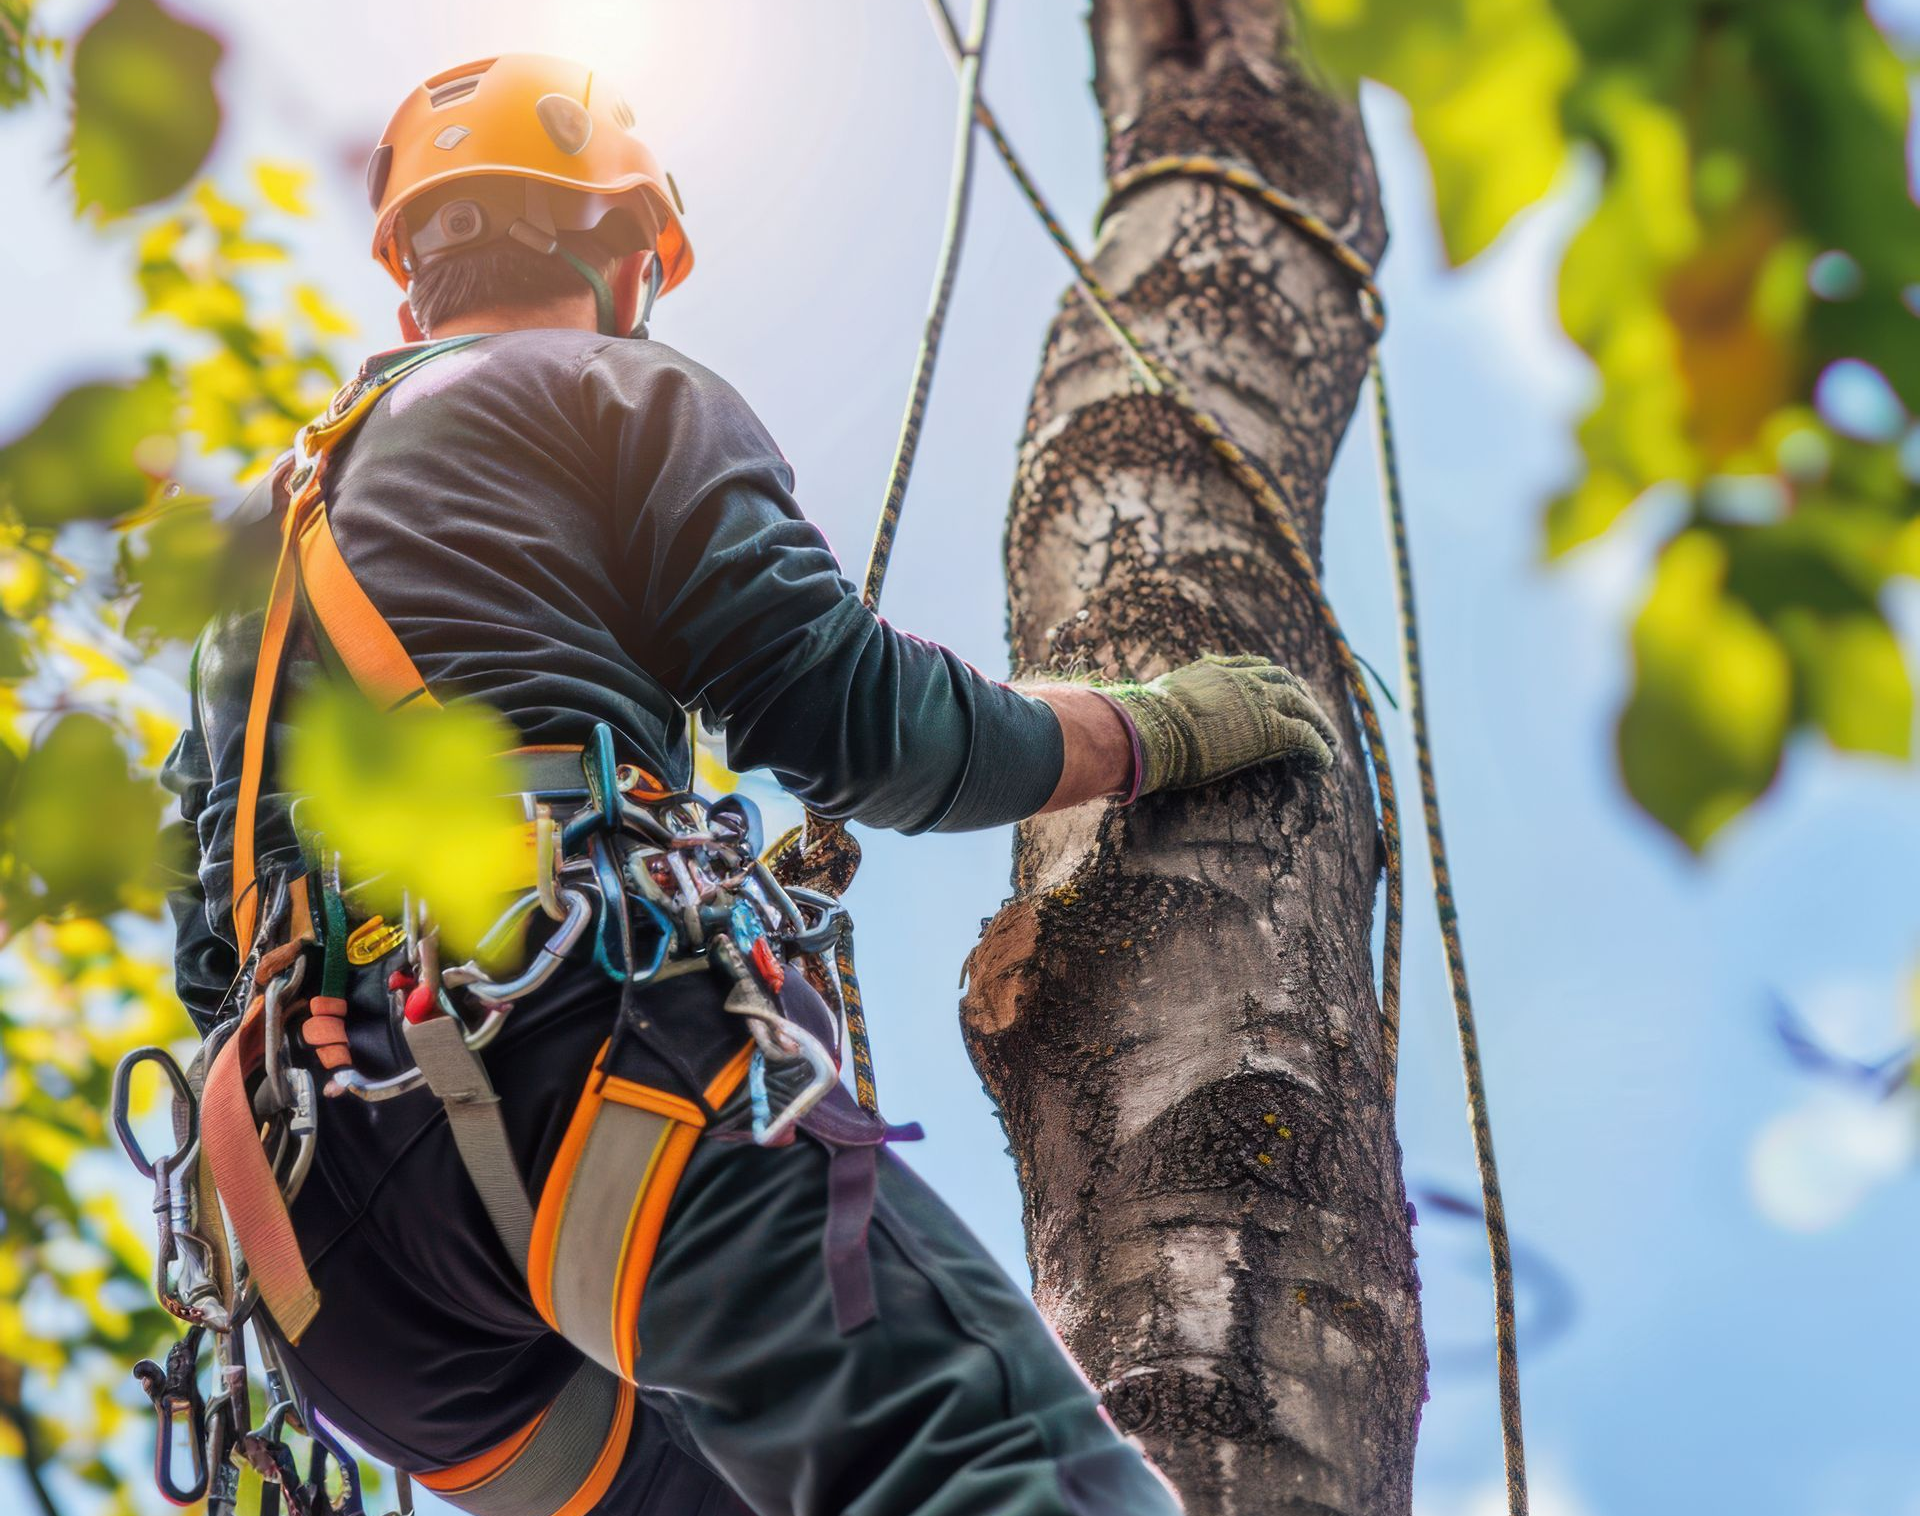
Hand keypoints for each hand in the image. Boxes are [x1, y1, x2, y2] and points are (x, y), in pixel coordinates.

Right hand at [1104, 654, 1337, 796]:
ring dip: (1321, 723)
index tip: (1282, 687)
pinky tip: (1325, 762)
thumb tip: (1140, 714)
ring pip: (1304, 706)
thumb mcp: (1154, 702)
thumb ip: (1163, 702)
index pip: (1253, 667)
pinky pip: (1306, 736)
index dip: (1271, 678)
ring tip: (1332, 741)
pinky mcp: (1271, 729)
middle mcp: (1242, 680)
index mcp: (1215, 670)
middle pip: (1286, 681)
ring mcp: (1259, 702)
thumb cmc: (1139, 724)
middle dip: (1304, 696)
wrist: (1147, 729)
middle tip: (1315, 713)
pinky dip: (1320, 748)